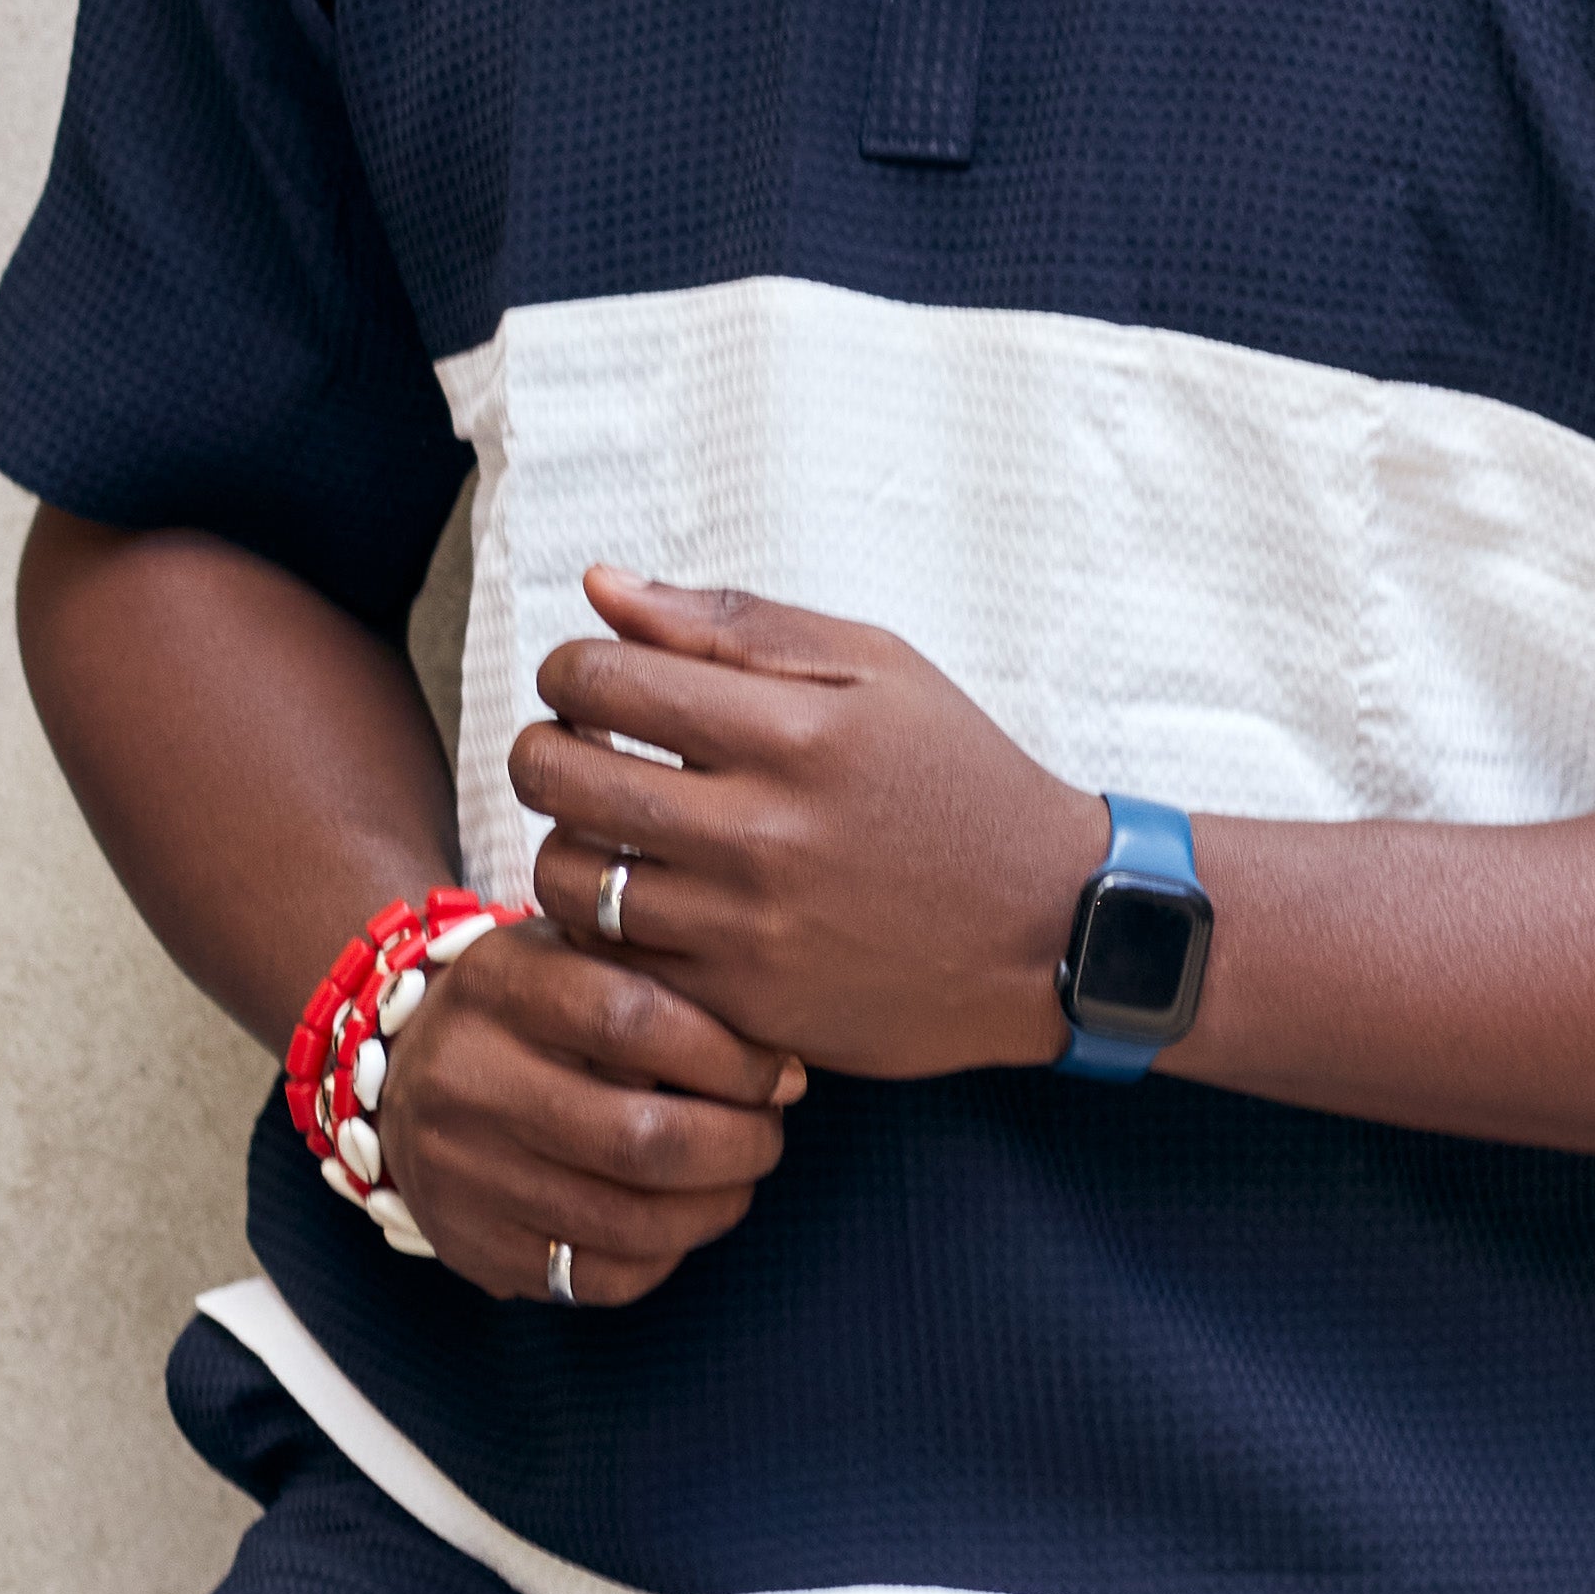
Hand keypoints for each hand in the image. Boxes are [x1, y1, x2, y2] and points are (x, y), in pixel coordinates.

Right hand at [369, 917, 805, 1308]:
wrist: (396, 1073)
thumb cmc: (525, 1006)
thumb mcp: (570, 951)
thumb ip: (658, 976)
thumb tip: (778, 1059)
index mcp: (497, 986)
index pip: (635, 1022)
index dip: (730, 1058)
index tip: (777, 1072)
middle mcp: (465, 1080)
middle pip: (641, 1140)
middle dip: (740, 1144)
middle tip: (770, 1130)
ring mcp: (460, 1173)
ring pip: (630, 1223)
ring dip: (716, 1206)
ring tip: (740, 1175)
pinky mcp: (469, 1246)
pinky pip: (597, 1279)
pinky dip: (664, 1255)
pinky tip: (681, 1218)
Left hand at [508, 573, 1103, 1078]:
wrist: (1049, 927)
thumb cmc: (959, 781)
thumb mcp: (876, 670)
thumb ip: (732, 626)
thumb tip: (601, 587)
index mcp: (794, 730)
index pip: (600, 678)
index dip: (568, 669)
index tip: (590, 683)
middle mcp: (762, 831)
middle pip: (559, 776)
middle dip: (545, 747)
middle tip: (580, 750)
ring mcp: (749, 928)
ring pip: (567, 879)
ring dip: (565, 842)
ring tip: (609, 830)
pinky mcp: (746, 1005)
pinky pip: (614, 963)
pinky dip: (606, 928)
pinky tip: (647, 901)